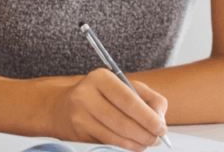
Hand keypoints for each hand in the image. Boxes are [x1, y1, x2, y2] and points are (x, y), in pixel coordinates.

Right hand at [50, 68, 168, 150]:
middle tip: (158, 138)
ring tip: (148, 142)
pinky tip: (134, 145)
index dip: (148, 117)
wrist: (62, 107)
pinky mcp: (78, 134)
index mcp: (101, 78)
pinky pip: (107, 143)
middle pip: (122, 121)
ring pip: (115, 136)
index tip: (161, 127)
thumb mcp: (124, 86)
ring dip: (137, 143)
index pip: (129, 100)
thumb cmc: (101, 95)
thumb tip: (160, 118)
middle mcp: (86, 95)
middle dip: (145, 133)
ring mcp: (79, 116)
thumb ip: (148, 98)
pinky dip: (124, 147)